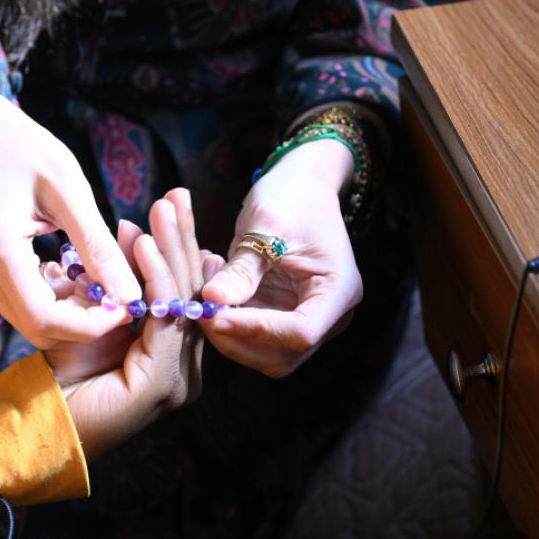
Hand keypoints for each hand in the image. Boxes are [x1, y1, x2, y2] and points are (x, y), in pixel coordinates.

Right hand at [0, 85, 141, 346]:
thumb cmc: (25, 149)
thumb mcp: (70, 189)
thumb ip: (98, 246)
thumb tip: (130, 295)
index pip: (43, 315)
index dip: (89, 324)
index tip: (126, 308)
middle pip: (35, 325)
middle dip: (83, 321)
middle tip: (119, 295)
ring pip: (27, 318)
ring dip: (69, 310)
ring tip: (98, 279)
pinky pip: (18, 302)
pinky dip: (51, 298)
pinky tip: (73, 272)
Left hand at [44, 188, 212, 460]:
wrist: (36, 426)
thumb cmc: (60, 376)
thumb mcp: (93, 316)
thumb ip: (113, 283)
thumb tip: (126, 234)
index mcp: (176, 353)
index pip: (185, 290)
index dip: (179, 245)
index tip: (170, 203)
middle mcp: (188, 367)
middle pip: (192, 290)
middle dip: (182, 239)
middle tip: (174, 195)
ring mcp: (180, 378)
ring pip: (183, 300)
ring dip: (171, 250)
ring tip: (161, 209)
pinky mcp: (163, 383)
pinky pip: (165, 319)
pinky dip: (155, 279)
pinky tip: (143, 246)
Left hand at [201, 140, 362, 377]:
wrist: (301, 184)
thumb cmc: (292, 196)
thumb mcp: (266, 225)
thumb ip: (242, 269)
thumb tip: (211, 302)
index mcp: (338, 292)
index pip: (301, 331)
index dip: (256, 330)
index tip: (214, 316)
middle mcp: (327, 315)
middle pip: (282, 355)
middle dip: (236, 338)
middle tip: (199, 309)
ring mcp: (304, 318)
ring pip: (261, 352)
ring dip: (225, 330)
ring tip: (204, 286)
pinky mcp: (280, 316)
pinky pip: (249, 333)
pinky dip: (224, 320)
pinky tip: (209, 287)